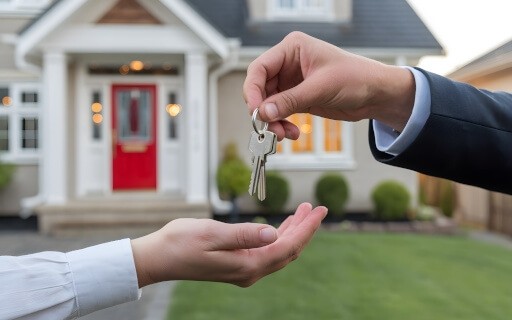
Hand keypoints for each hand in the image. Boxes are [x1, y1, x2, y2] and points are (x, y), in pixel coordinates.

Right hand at [131, 202, 326, 287]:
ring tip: (303, 210)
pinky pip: (266, 251)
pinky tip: (282, 224)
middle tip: (316, 207)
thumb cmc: (180, 243)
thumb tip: (273, 232)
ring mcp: (244, 269)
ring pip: (279, 250)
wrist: (158, 258)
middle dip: (305, 229)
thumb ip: (244, 234)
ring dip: (293, 231)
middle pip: (288, 250)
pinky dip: (278, 236)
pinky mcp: (237, 264)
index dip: (307, 228)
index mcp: (248, 265)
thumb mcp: (212, 234)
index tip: (321, 211)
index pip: (288, 246)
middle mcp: (250, 271)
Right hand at [243, 31, 415, 139]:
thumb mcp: (321, 88)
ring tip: (283, 134)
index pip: (259, 68)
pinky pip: (279, 113)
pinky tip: (291, 132)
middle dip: (264, 110)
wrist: (376, 94)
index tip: (255, 110)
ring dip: (273, 121)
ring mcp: (291, 82)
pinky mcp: (297, 98)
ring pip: (268, 104)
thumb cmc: (357, 78)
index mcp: (292, 49)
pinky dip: (281, 124)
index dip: (252, 90)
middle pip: (260, 88)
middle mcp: (288, 64)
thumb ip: (290, 100)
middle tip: (269, 128)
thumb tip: (263, 112)